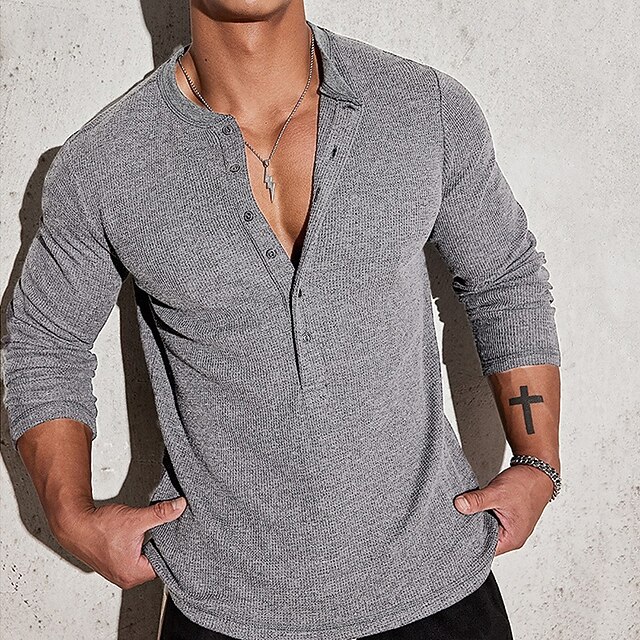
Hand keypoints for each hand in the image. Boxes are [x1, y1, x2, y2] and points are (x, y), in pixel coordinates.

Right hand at [52, 496, 187, 588]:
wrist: (74, 525)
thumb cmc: (98, 528)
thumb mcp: (136, 518)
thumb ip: (160, 513)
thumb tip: (179, 506)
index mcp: (133, 574)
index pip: (165, 564)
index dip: (173, 547)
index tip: (178, 534)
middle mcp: (127, 577)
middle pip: (156, 563)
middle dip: (162, 545)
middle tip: (168, 530)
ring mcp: (120, 572)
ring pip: (145, 560)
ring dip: (150, 545)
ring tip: (153, 532)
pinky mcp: (115, 564)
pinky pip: (135, 558)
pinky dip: (140, 547)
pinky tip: (141, 535)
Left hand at [453, 465, 553, 555]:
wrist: (537, 471)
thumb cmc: (525, 486)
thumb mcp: (497, 493)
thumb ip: (477, 500)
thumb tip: (459, 505)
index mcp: (512, 539)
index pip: (486, 550)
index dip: (470, 544)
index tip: (455, 534)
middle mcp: (512, 536)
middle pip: (485, 540)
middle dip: (470, 531)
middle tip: (454, 522)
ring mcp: (510, 526)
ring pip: (487, 528)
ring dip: (476, 521)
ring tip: (462, 514)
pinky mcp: (507, 516)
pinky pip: (490, 519)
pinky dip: (482, 514)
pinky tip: (473, 507)